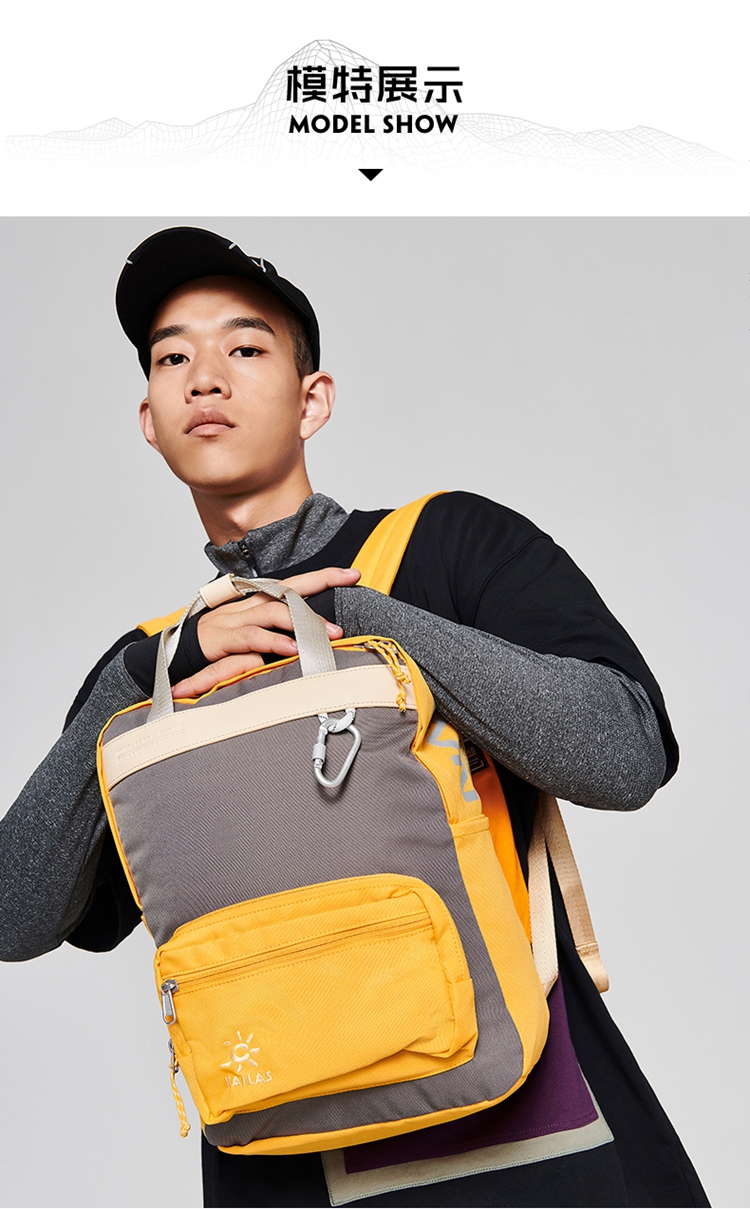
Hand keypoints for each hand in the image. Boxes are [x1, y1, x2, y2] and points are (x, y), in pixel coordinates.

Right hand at [171, 566, 359, 697]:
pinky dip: (274, 642)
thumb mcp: (254, 633)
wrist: (177, 653)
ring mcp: (236, 619)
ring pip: (274, 611)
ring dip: (304, 622)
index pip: (295, 583)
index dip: (324, 577)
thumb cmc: (220, 644)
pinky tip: (293, 650)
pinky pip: (253, 637)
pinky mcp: (224, 639)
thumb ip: (279, 631)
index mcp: (258, 601)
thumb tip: (313, 635)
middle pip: (289, 588)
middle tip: (350, 589)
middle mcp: (249, 604)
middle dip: (321, 584)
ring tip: (329, 634)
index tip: (353, 574)